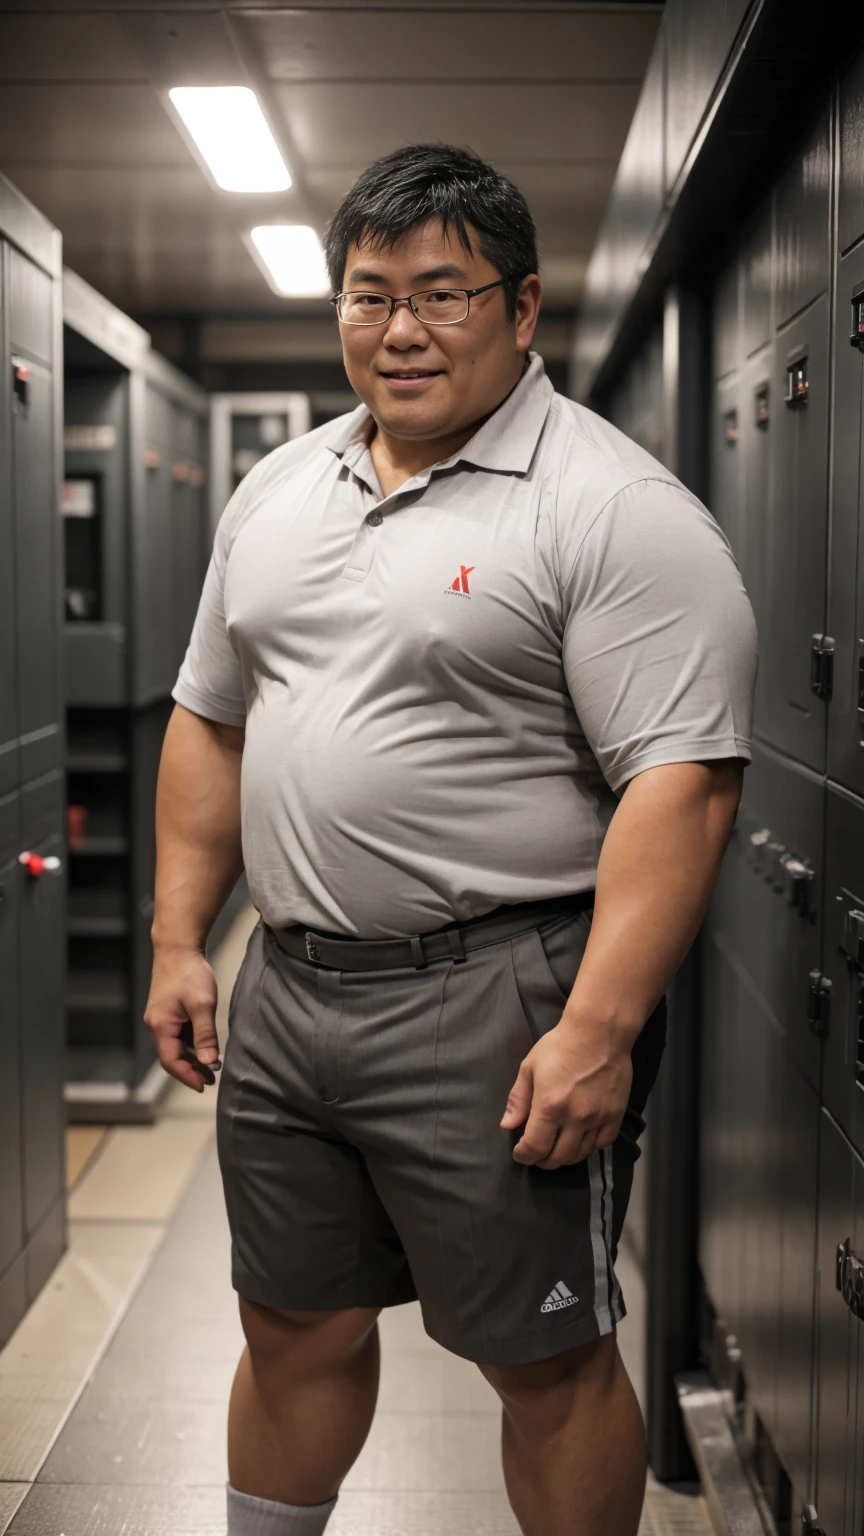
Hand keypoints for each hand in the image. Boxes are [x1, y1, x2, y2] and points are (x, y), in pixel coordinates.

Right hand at [144, 946, 220, 1091]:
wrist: (178, 947)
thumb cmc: (189, 973)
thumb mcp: (203, 1005)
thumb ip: (206, 1035)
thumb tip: (210, 1062)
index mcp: (160, 1026)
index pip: (171, 1061)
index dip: (187, 1076)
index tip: (205, 1085)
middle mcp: (156, 1025)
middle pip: (172, 1056)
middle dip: (191, 1070)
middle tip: (212, 1080)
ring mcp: (161, 1018)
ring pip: (176, 1046)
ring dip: (192, 1058)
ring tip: (212, 1067)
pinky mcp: (168, 1012)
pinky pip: (178, 1035)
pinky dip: (191, 1044)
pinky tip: (206, 1047)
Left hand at [500, 1016, 634, 1168]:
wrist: (599, 1033)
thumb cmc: (560, 1046)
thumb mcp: (530, 1067)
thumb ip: (518, 1099)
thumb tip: (508, 1125)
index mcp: (549, 1106)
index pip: (534, 1147)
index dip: (524, 1156)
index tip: (521, 1154)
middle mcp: (574, 1118)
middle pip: (557, 1157)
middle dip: (542, 1160)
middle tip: (537, 1154)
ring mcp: (597, 1118)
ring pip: (579, 1155)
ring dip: (564, 1157)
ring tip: (556, 1149)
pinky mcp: (615, 1115)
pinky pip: (602, 1144)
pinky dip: (588, 1148)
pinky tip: (580, 1141)